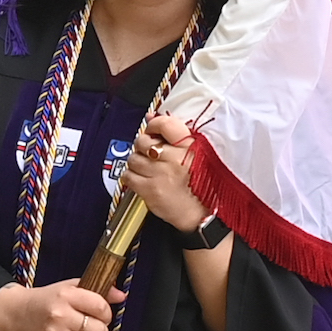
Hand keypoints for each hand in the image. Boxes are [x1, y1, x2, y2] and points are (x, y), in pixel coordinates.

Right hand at [0, 279, 121, 330]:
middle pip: (98, 329)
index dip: (105, 313)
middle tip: (90, 327)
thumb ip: (95, 291)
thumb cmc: (43, 301)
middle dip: (99, 329)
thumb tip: (121, 295)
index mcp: (65, 295)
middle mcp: (60, 315)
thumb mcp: (67, 288)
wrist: (12, 314)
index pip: (100, 307)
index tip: (100, 315)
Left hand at [120, 113, 211, 234]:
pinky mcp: (150, 190)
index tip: (151, 130)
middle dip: (143, 147)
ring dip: (137, 163)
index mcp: (190, 147)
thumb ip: (175, 136)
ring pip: (133, 159)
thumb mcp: (196, 155)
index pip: (165, 124)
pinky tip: (141, 179)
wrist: (202, 214)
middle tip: (150, 155)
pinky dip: (131, 177)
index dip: (153, 125)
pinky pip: (128, 176)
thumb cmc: (200, 184)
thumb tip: (151, 117)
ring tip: (148, 170)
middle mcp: (175, 159)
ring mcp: (161, 174)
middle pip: (143, 141)